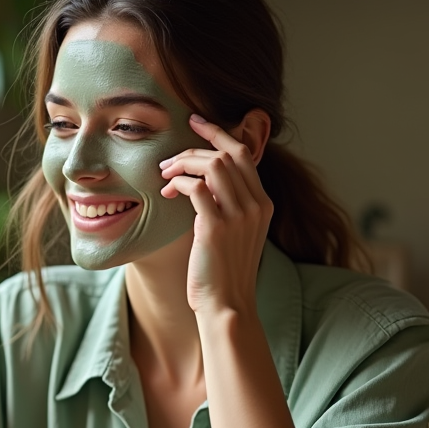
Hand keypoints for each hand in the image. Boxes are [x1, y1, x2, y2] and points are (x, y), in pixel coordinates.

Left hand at [160, 114, 272, 315]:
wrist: (227, 305)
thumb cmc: (223, 272)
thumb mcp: (235, 233)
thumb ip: (227, 205)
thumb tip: (201, 182)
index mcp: (263, 204)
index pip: (244, 153)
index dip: (219, 133)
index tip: (196, 122)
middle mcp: (256, 206)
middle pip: (228, 153)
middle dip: (195, 148)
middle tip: (169, 159)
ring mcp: (239, 216)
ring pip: (213, 165)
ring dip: (183, 164)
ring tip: (165, 175)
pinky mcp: (217, 227)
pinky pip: (196, 187)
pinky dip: (179, 183)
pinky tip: (168, 192)